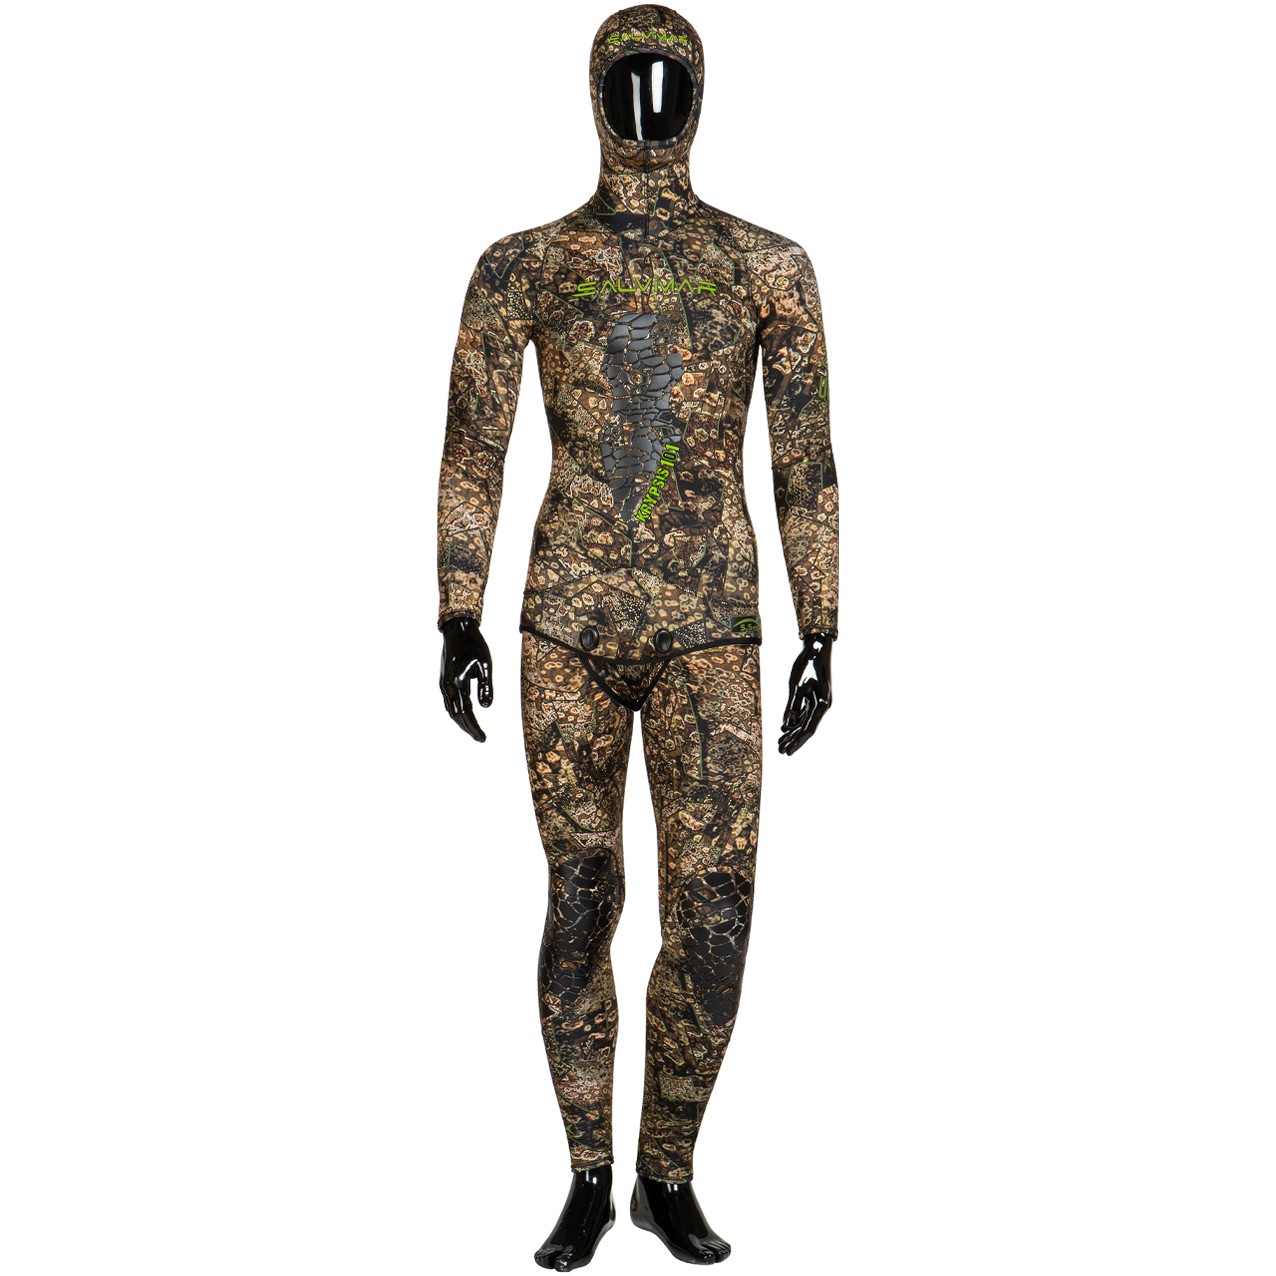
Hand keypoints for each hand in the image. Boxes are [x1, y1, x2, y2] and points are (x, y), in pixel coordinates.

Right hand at [439, 616, 493, 741]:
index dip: (474, 727)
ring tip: (473, 731)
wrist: (457, 630)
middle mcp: (446, 686)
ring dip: (461, 723)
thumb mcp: (485, 665)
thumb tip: (486, 707)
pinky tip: (464, 716)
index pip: (465, 712)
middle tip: (480, 738)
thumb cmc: (474, 645)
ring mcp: (443, 684)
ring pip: (450, 710)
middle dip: (468, 728)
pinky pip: (448, 703)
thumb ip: (485, 686)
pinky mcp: (444, 681)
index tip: (483, 738)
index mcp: (456, 683)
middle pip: (456, 715)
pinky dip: (456, 713)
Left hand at [779, 631, 834, 754]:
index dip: (798, 742)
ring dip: (792, 732)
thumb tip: (787, 723)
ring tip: (780, 743)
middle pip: (805, 728)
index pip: (808, 729)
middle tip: (780, 752)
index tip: (788, 752)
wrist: (815, 649)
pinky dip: (793, 721)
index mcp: (822, 705)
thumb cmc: (807, 664)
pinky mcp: (810, 697)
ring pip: (803, 722)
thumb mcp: (797, 685)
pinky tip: (784, 729)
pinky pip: (801, 713)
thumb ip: (792, 704)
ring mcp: (816, 702)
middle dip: (793, 740)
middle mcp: (820, 706)